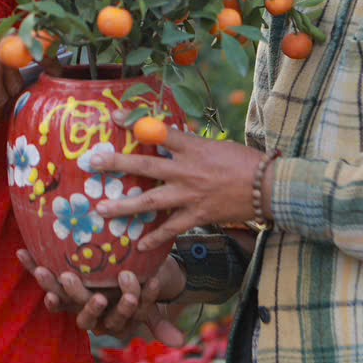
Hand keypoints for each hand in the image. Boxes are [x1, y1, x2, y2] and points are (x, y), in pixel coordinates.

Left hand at [15, 249, 185, 345]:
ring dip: (48, 282)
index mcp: (106, 318)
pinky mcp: (57, 282)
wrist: (121, 279)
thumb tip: (180, 341)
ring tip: (41, 268)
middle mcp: (86, 309)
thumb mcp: (147, 306)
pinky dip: (31, 264)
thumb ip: (158, 322)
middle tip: (78, 279)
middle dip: (79, 295)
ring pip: (58, 295)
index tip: (120, 296)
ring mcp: (70, 297)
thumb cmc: (137, 291)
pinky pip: (42, 274)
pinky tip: (22, 252)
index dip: (114, 308)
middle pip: (80, 308)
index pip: (110, 318)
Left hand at [88, 124, 267, 251]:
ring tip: (102, 210)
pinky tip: (139, 245)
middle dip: (117, 164)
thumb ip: (188, 144)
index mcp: (193, 147)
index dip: (136, 123)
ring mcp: (191, 195)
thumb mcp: (214, 144)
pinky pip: (172, 228)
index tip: (115, 117)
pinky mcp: (198, 215)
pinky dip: (155, 237)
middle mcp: (187, 170)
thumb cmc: (243, 161)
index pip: (159, 131)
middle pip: (146, 166)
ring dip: (125, 207)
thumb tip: (164, 137)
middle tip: (93, 164)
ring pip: (151, 202)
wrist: (269, 186)